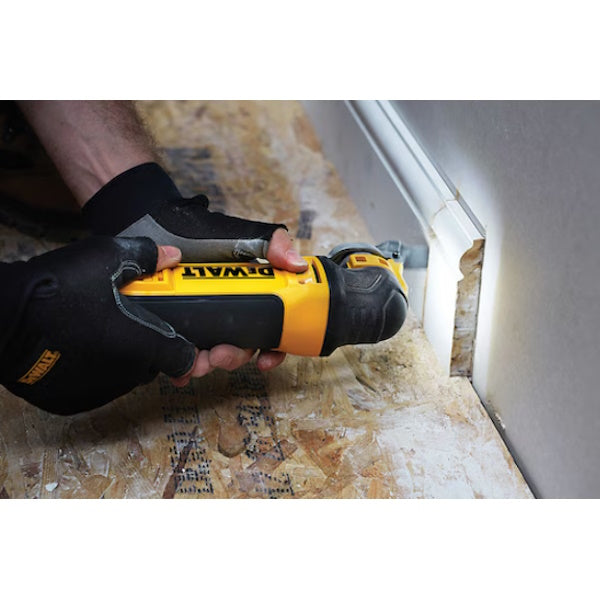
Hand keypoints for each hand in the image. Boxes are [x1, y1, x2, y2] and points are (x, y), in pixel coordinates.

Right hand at [0, 236, 196, 414]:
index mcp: (143, 345)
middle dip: (146, 346)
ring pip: (123, 376)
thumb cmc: (56, 288)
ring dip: (119, 358)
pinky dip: (91, 370)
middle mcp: (126, 375)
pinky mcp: (71, 402)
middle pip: (152, 364)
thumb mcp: (104, 257)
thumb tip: (171, 255)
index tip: (175, 336)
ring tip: (96, 329)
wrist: (0, 318)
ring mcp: (98, 392)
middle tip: (126, 321)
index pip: (185, 360)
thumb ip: (145, 256)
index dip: (185, 348)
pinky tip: (76, 347)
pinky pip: (93, 386)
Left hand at [82, 162, 307, 378]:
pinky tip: (175, 372)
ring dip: (206, 365)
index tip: (265, 360)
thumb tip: (297, 264)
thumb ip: (268, 241)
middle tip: (219, 355)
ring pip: (211, 355)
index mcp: (248, 295)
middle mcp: (227, 311)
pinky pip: (179, 355)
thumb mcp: (234, 234)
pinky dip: (180, 369)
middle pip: (242, 348)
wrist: (143, 223)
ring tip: (194, 362)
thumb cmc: (190, 228)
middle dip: (233, 357)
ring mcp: (200, 321)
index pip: (271, 328)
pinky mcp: (173, 326)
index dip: (274, 349)